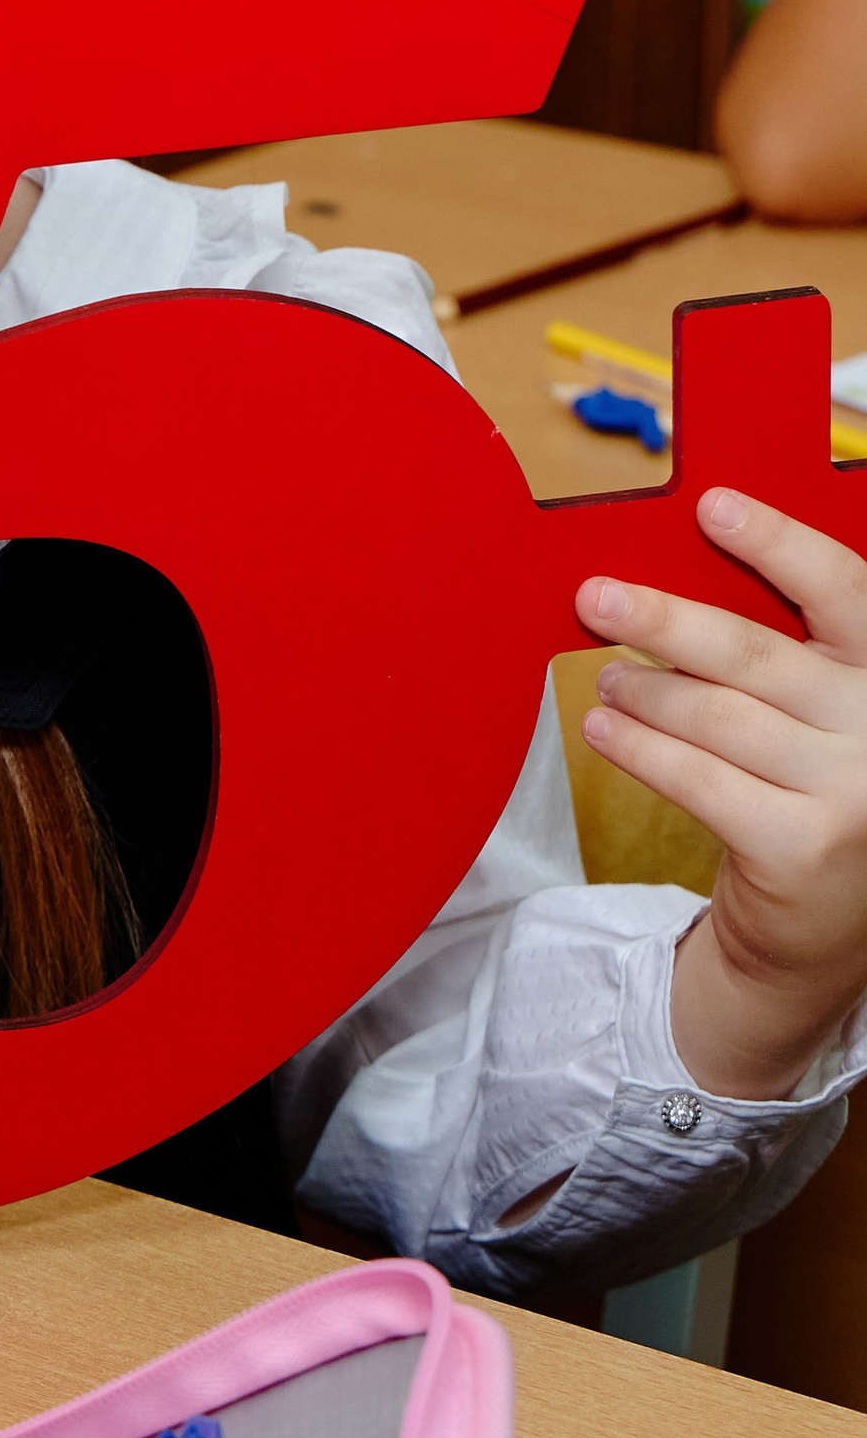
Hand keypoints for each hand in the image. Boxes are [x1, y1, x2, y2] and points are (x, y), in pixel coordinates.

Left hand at [578, 488, 866, 1099]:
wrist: (822, 929)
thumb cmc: (812, 790)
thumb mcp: (826, 715)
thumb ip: (788, 653)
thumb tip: (675, 575)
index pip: (846, 592)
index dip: (779, 545)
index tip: (712, 508)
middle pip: (756, 655)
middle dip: (664, 620)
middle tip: (596, 598)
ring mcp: (852, 796)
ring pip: (715, 716)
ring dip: (643, 689)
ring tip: (607, 677)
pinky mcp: (801, 849)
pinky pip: (695, 778)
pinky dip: (638, 747)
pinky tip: (604, 728)